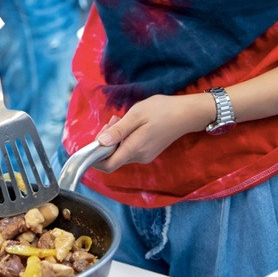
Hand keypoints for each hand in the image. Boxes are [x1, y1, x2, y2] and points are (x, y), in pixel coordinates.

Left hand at [96, 92, 212, 171]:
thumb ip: (118, 130)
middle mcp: (139, 157)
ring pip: (120, 152)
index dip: (94, 158)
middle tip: (112, 120)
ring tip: (120, 119)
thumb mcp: (136, 115)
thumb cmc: (162, 110)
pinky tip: (128, 124)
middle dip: (105, 141)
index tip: (91, 143)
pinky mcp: (149, 151)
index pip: (108, 165)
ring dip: (114, 138)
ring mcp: (145, 155)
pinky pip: (129, 149)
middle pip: (113, 158)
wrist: (186, 114)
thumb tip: (100, 142)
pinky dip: (123, 139)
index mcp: (134, 149)